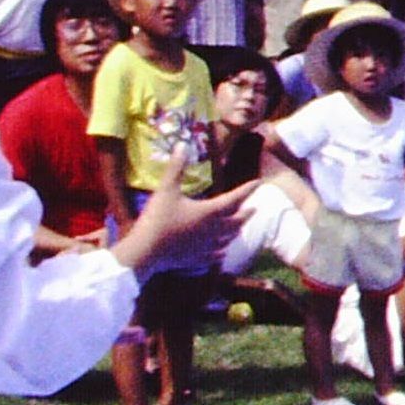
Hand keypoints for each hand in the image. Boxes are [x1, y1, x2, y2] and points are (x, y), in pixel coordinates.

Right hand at [110, 178, 252, 273]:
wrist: (145, 252)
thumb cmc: (157, 219)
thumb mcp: (166, 189)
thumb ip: (176, 167)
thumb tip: (182, 144)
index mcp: (209, 212)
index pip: (235, 198)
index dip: (248, 190)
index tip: (258, 183)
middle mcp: (213, 230)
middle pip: (237, 221)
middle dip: (246, 214)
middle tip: (254, 209)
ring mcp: (206, 247)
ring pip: (228, 239)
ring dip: (236, 231)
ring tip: (239, 227)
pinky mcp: (197, 260)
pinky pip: (215, 256)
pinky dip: (221, 251)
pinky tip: (221, 252)